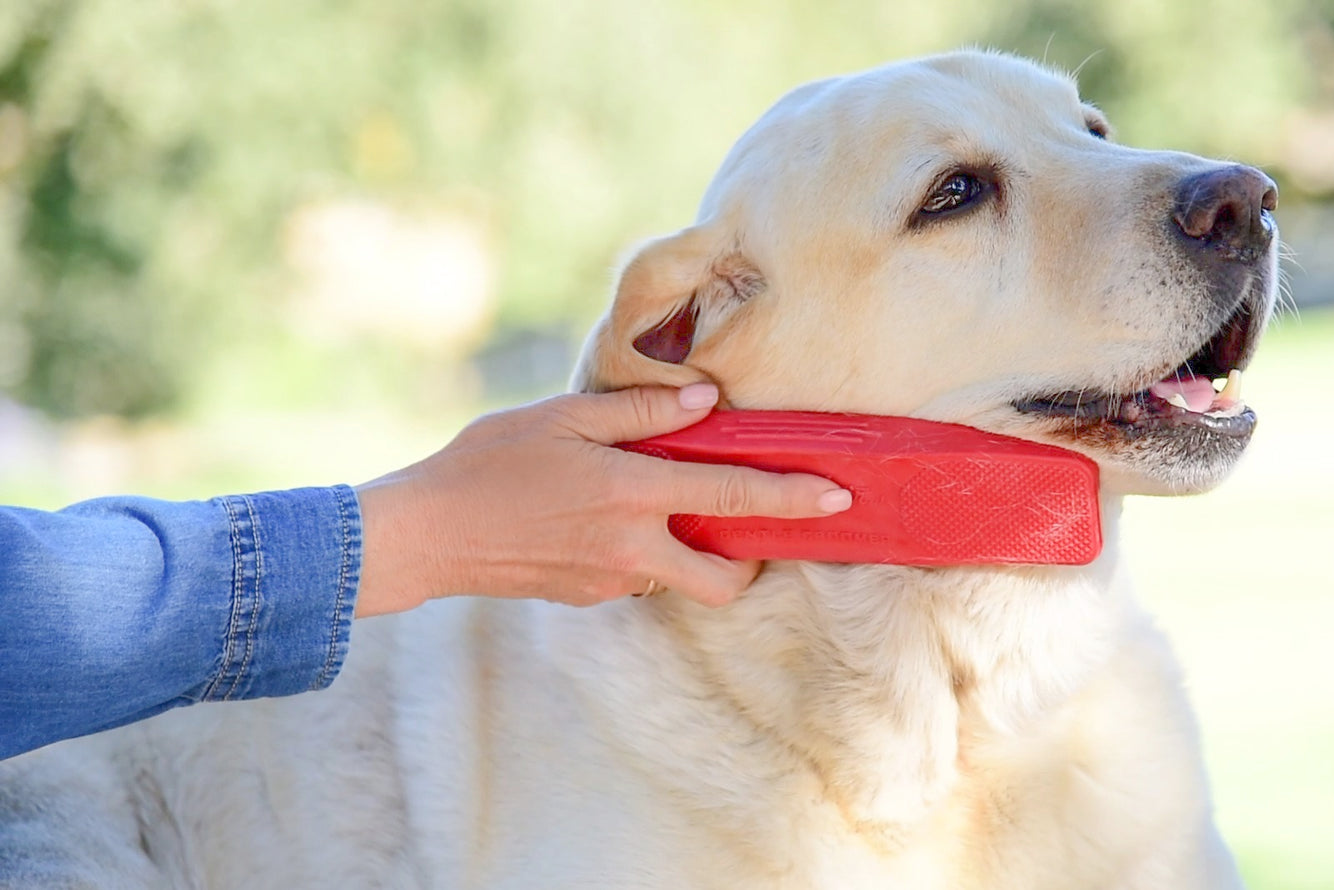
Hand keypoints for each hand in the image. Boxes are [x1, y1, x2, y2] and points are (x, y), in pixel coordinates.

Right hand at [353, 384, 850, 615]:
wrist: (427, 535)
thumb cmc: (488, 462)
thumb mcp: (562, 417)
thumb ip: (641, 412)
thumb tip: (706, 400)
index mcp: (632, 493)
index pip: (732, 495)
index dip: (791, 497)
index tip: (838, 499)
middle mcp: (632, 547)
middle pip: (725, 579)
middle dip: (751, 565)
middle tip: (746, 529)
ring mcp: (611, 580)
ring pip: (680, 578)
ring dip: (688, 551)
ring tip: (652, 506)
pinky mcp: (588, 597)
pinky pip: (638, 578)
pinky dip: (643, 554)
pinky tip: (603, 522)